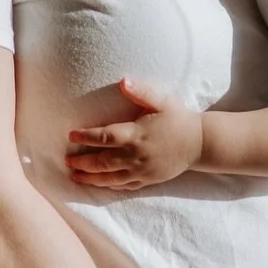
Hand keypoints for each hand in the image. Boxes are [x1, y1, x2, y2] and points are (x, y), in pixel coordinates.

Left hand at [66, 77, 202, 190]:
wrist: (200, 143)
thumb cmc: (179, 118)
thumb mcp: (162, 101)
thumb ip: (141, 91)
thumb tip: (123, 81)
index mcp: (136, 135)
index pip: (105, 137)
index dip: (86, 137)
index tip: (71, 136)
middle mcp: (136, 155)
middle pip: (103, 162)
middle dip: (83, 162)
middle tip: (68, 162)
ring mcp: (142, 170)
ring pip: (111, 178)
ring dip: (91, 178)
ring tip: (76, 177)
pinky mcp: (148, 179)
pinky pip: (126, 186)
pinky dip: (110, 186)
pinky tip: (101, 184)